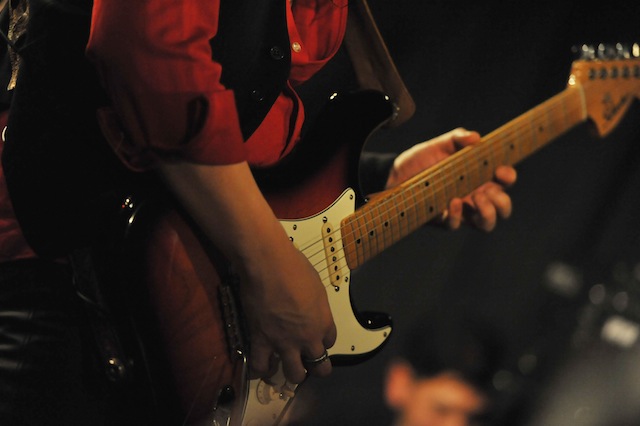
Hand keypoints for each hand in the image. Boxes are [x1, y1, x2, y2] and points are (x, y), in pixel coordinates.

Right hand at [238, 230, 336, 383]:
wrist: (268, 264)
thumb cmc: (295, 267)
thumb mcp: (317, 286)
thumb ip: (316, 306)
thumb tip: (309, 309)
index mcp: (323, 322)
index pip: (330, 343)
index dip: (323, 342)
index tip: (317, 338)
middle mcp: (307, 338)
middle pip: (319, 366)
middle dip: (316, 368)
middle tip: (308, 363)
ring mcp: (284, 342)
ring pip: (294, 374)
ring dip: (293, 373)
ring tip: (287, 368)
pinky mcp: (261, 341)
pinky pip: (261, 366)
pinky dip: (261, 370)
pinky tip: (262, 367)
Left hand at [385, 128, 516, 230]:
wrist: (394, 174)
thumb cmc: (422, 160)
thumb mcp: (440, 145)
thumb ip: (458, 138)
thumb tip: (475, 137)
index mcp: (480, 177)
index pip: (505, 181)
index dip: (508, 176)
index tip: (500, 170)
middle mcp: (475, 196)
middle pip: (503, 208)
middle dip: (502, 202)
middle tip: (486, 192)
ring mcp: (461, 211)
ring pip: (486, 224)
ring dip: (487, 214)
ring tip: (475, 198)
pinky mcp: (443, 220)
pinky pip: (456, 225)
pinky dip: (458, 215)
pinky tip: (453, 201)